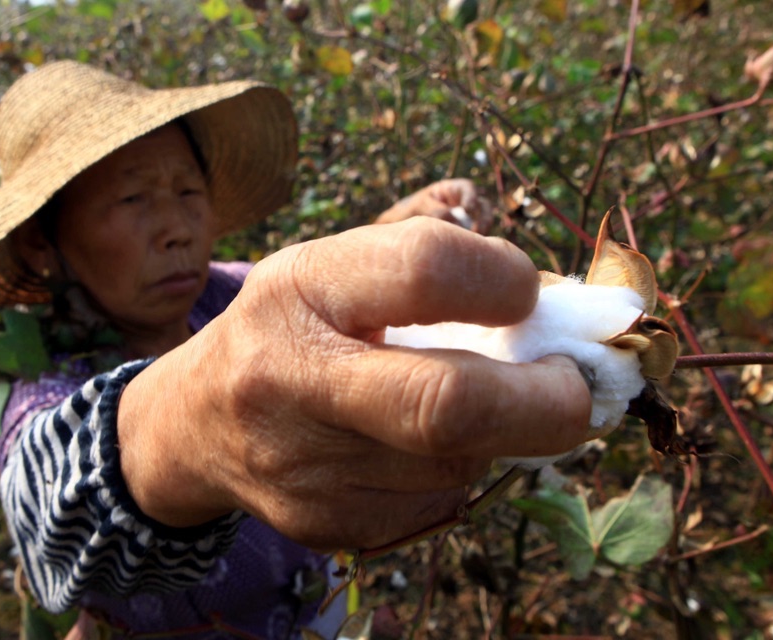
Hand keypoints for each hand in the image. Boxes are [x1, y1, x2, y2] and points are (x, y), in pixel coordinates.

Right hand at [118, 218, 591, 549]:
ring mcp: (305, 465)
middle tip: (575, 386)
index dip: (503, 280)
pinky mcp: (326, 524)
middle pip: (449, 407)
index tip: (527, 291)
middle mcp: (291, 378)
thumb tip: (549, 271)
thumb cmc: (295, 324)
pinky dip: (459, 468)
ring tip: (477, 399)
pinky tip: (423, 444)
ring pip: (458, 461)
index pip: (424, 271)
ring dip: (500, 432)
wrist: (197, 424)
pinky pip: (438, 500)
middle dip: (546, 401)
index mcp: (300, 287)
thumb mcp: (339, 261)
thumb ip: (434, 242)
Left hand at [374, 178, 493, 233]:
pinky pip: (477, 239)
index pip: (468, 188)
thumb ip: (434, 209)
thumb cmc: (410, 209)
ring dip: (483, 233)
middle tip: (477, 231)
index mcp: (452, 189)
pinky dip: (476, 245)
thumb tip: (454, 220)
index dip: (471, 197)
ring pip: (485, 223)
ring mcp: (468, 219)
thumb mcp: (418, 205)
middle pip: (484, 206)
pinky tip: (468, 253)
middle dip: (484, 218)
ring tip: (474, 245)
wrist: (403, 226)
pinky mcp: (467, 235)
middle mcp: (464, 203)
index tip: (468, 208)